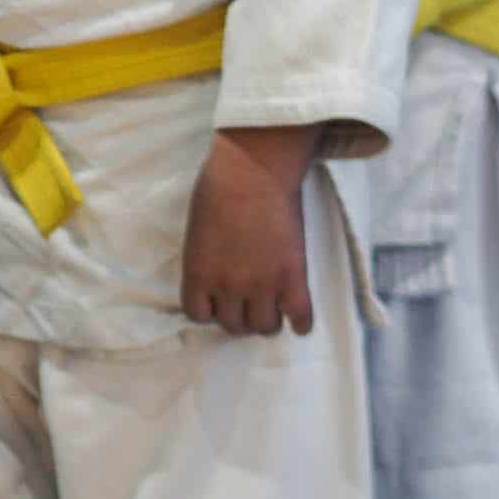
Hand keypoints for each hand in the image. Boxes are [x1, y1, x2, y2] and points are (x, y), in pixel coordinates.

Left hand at [181, 126, 322, 335]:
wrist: (252, 170)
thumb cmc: (218, 189)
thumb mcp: (197, 232)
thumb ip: (205, 262)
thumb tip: (217, 279)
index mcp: (198, 273)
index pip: (198, 315)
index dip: (210, 310)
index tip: (218, 302)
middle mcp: (227, 286)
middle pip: (234, 325)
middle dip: (240, 316)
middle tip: (248, 302)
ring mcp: (262, 285)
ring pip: (265, 327)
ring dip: (267, 319)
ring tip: (272, 306)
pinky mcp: (292, 278)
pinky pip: (300, 318)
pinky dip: (300, 322)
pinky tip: (297, 316)